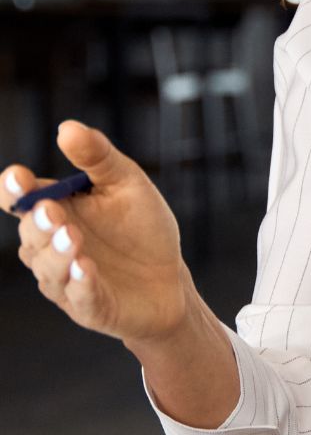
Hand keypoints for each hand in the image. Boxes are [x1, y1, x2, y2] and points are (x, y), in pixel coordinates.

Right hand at [4, 121, 194, 348]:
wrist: (170, 279)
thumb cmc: (142, 228)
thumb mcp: (127, 185)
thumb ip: (98, 158)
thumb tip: (67, 127)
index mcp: (55, 211)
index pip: (19, 199)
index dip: (13, 190)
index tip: (19, 178)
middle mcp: (50, 246)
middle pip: (31, 233)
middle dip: (39, 222)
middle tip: (52, 210)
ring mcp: (65, 279)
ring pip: (49, 267)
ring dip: (58, 252)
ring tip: (72, 236)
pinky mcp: (89, 306)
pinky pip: (79, 296)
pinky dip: (81, 283)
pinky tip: (86, 268)